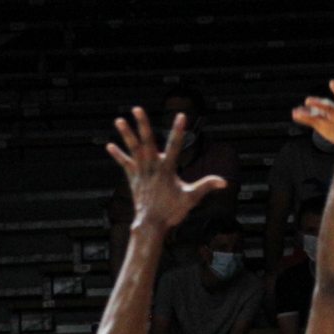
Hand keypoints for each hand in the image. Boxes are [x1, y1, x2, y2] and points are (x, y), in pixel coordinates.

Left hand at [107, 107, 225, 234]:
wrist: (151, 224)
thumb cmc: (172, 211)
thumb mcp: (192, 198)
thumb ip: (206, 186)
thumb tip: (224, 182)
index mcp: (167, 170)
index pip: (175, 146)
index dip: (179, 130)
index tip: (181, 115)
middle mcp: (152, 167)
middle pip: (147, 142)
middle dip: (143, 125)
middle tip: (137, 108)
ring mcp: (141, 172)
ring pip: (133, 150)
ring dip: (126, 134)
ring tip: (118, 120)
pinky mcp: (134, 179)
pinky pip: (125, 164)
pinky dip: (118, 155)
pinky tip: (109, 145)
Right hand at [292, 80, 333, 148]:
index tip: (332, 83)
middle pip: (328, 106)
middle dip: (319, 104)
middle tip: (309, 101)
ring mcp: (328, 117)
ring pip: (316, 113)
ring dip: (307, 112)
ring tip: (297, 113)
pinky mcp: (322, 124)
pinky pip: (312, 120)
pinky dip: (304, 118)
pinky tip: (295, 115)